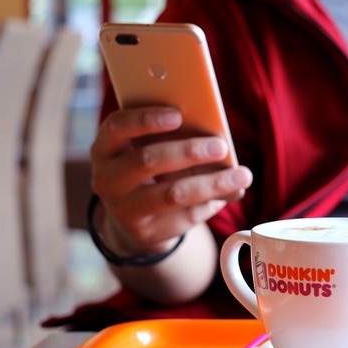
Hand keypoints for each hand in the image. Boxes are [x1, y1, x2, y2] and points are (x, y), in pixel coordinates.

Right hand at [90, 106, 252, 256]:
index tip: (178, 114)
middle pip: (149, 160)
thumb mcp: (149, 150)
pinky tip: (228, 194)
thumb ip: (170, 138)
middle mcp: (107, 179)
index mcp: (105, 149)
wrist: (134, 219)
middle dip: (189, 151)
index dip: (146, 120)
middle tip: (221, 146)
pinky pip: (185, 217)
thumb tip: (214, 137)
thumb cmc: (150, 170)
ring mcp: (123, 210)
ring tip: (242, 175)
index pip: (117, 127)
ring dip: (212, 183)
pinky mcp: (145, 233)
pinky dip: (210, 204)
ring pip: (173, 193)